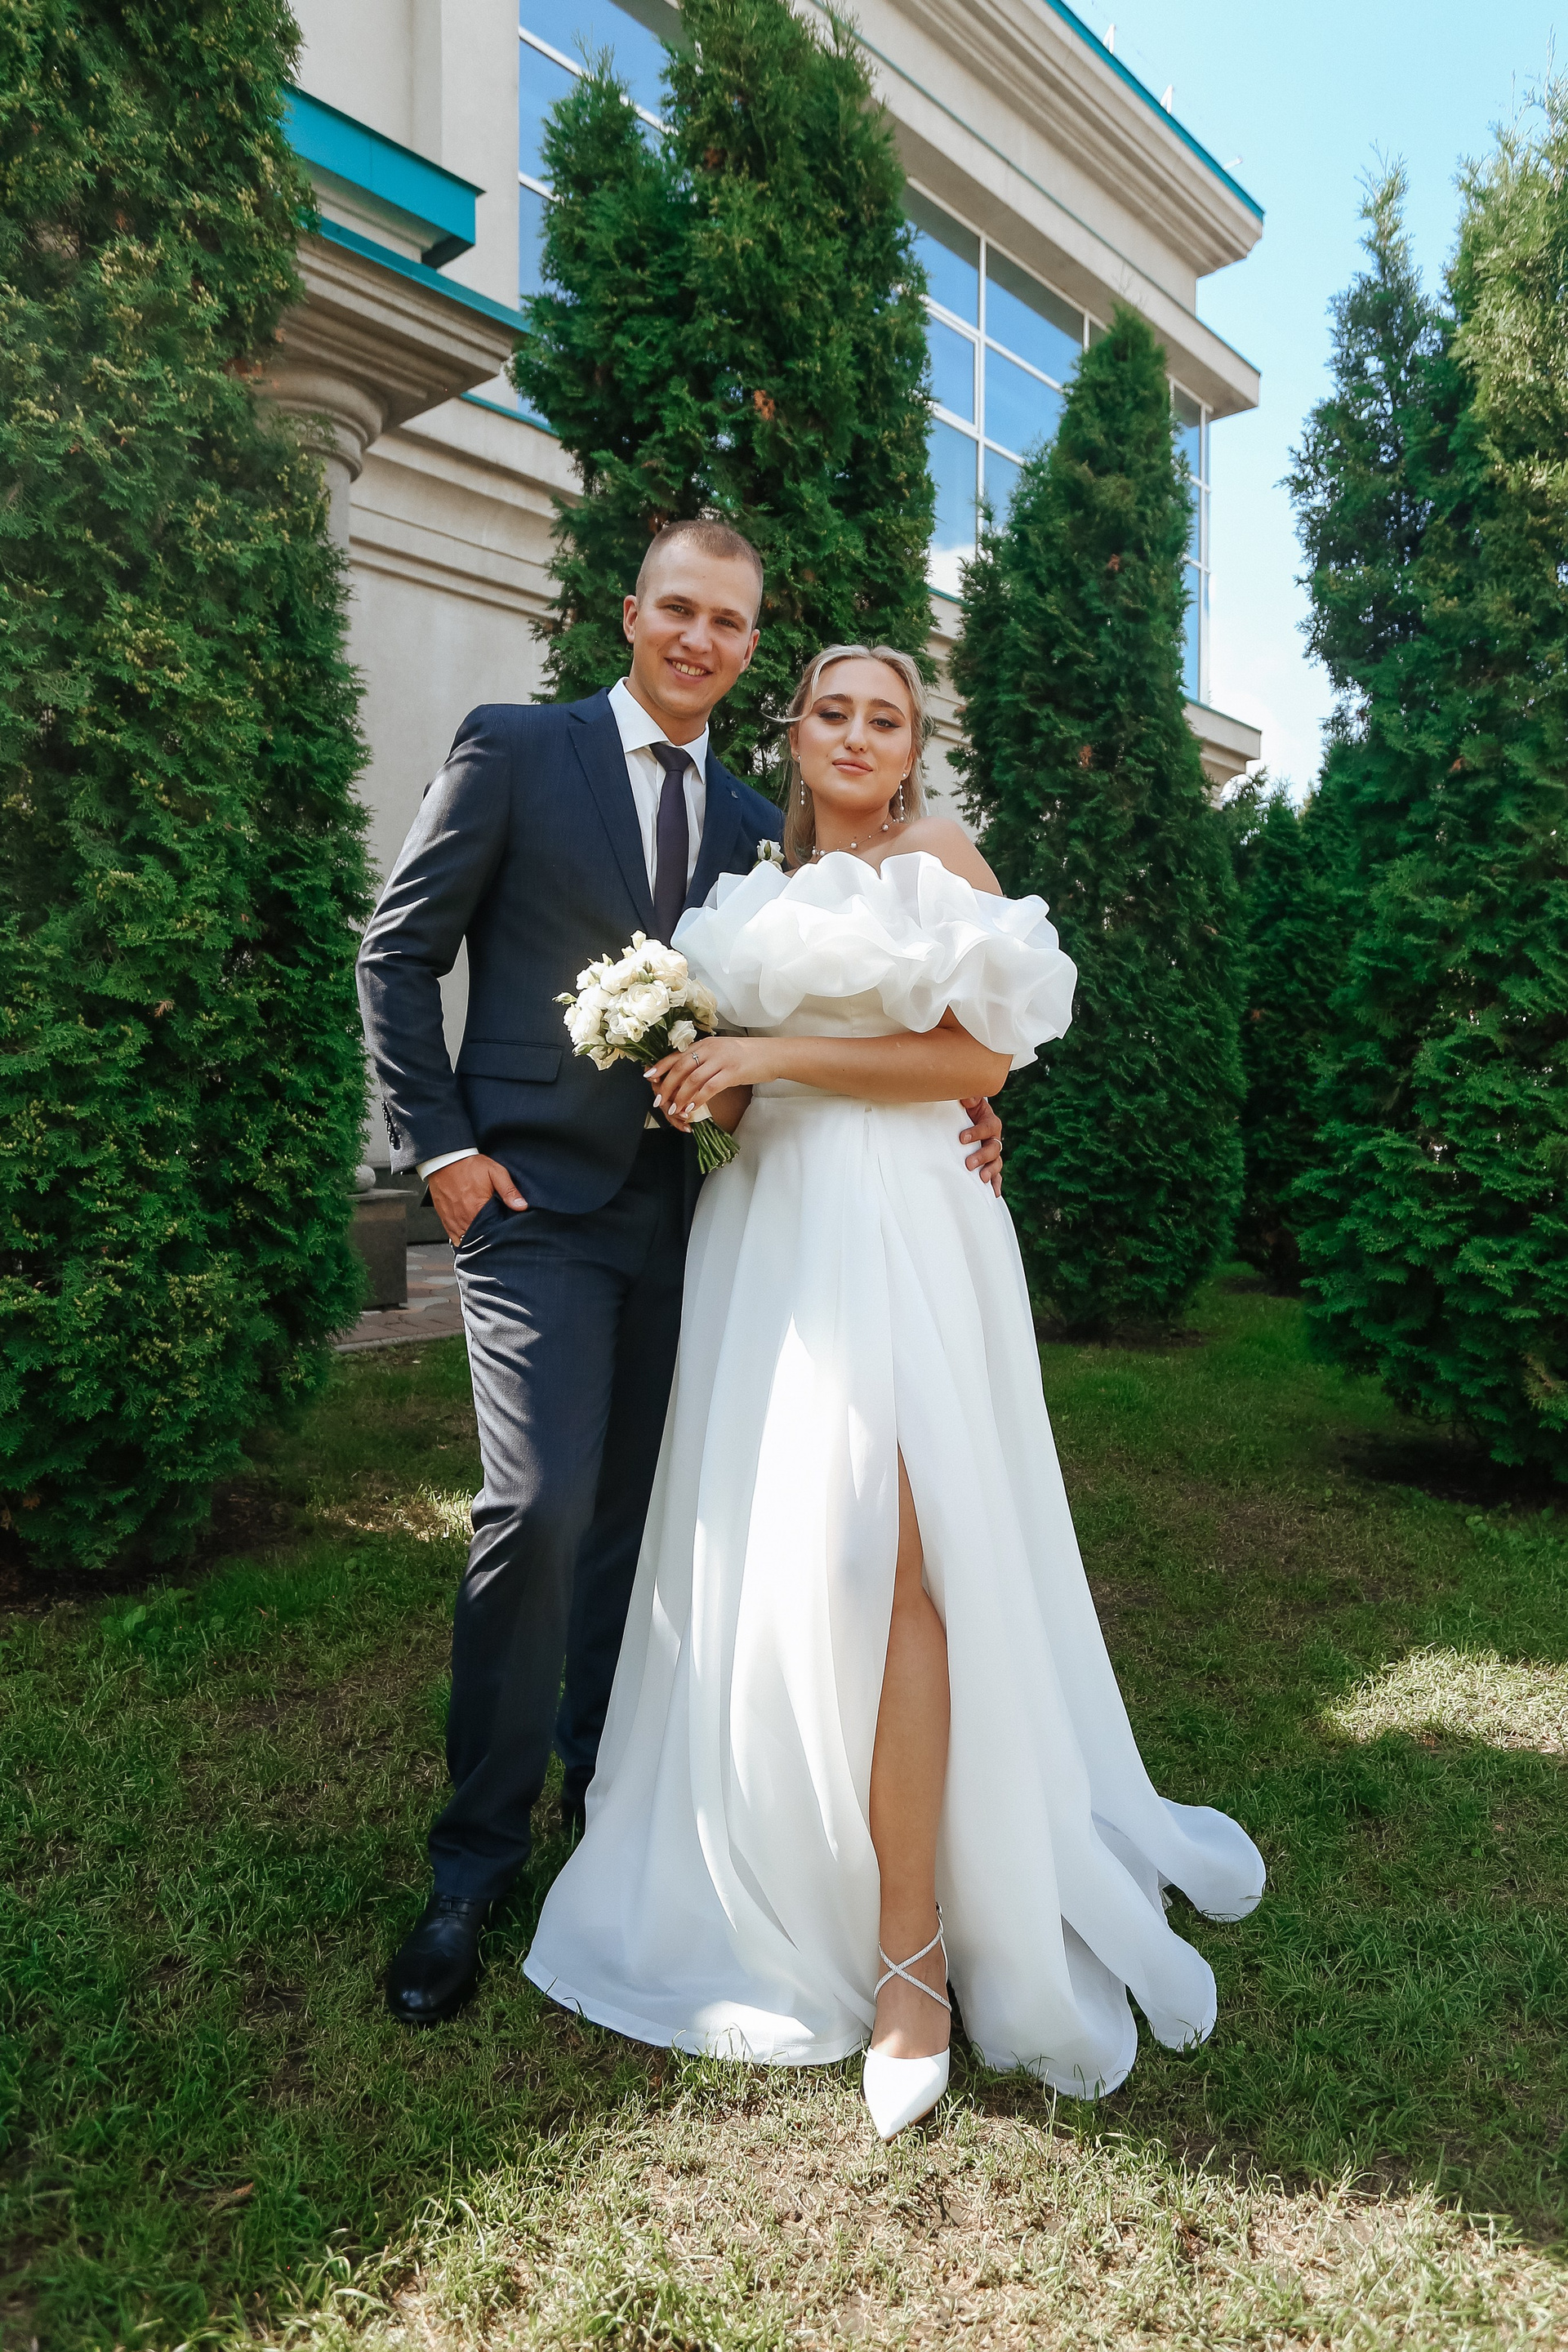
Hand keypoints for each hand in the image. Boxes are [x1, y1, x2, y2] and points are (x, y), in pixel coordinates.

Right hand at [427, 1152, 526, 1243]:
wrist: (446, 1159)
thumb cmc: (469, 1165)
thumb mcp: (495, 1172)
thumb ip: (509, 1190)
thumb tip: (522, 1206)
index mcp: (477, 1209)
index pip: (491, 1233)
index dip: (498, 1235)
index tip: (503, 1234)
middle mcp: (463, 1217)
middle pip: (478, 1238)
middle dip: (487, 1239)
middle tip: (494, 1236)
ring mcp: (452, 1219)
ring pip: (465, 1240)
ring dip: (474, 1240)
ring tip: (483, 1237)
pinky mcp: (444, 1218)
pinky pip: (453, 1237)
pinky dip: (461, 1239)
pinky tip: (469, 1236)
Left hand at [647, 1035, 775, 1122]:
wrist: (771, 1054)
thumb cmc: (746, 1055)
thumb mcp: (720, 1052)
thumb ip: (703, 1060)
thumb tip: (684, 1076)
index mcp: (704, 1045)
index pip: (676, 1055)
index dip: (661, 1067)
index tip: (649, 1078)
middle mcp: (709, 1050)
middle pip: (680, 1069)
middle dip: (667, 1087)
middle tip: (660, 1101)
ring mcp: (721, 1060)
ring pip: (692, 1080)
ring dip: (681, 1097)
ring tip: (675, 1109)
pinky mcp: (732, 1072)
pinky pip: (710, 1087)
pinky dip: (699, 1098)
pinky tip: (692, 1107)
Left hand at [960, 1096, 1002, 1195]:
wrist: (965, 1116)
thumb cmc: (966, 1108)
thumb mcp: (967, 1099)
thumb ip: (969, 1097)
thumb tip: (967, 1098)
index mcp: (990, 1121)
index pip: (988, 1127)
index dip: (977, 1133)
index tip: (962, 1139)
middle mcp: (994, 1137)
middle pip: (993, 1148)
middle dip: (982, 1156)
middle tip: (969, 1164)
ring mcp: (991, 1151)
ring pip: (996, 1162)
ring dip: (990, 1171)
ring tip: (982, 1178)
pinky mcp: (987, 1162)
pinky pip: (995, 1174)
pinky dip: (996, 1183)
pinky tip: (994, 1192)